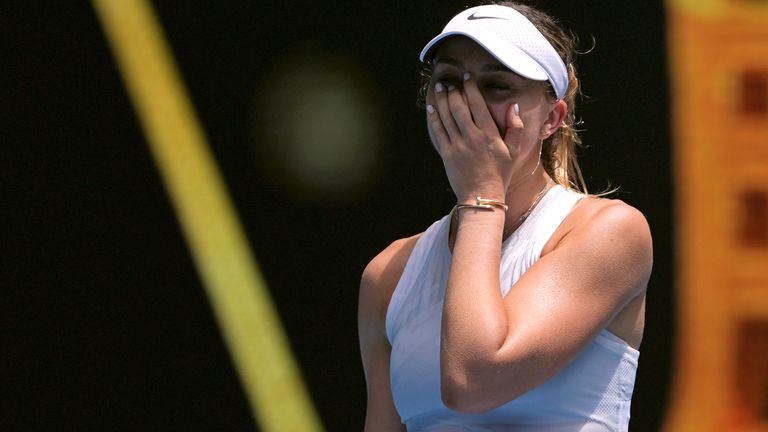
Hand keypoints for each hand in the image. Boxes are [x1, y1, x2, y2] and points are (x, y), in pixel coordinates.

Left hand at [427, 72, 524, 202]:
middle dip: (453, 91)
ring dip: (442, 99)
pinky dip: (434, 116)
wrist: (481, 196)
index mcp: (489, 134)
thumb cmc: (500, 173)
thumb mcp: (514, 150)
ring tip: (440, 87)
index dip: (471, 87)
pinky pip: (438, 131)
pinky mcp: (446, 154)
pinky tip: (431, 106)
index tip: (467, 76)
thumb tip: (514, 106)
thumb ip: (516, 127)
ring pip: (446, 116)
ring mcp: (457, 145)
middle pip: (459, 107)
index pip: (478, 104)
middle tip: (450, 81)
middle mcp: (472, 137)